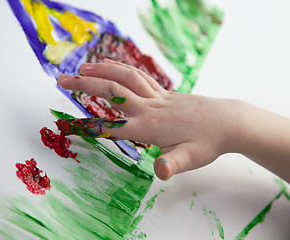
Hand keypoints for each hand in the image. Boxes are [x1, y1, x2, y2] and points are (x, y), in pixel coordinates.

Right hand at [58, 59, 241, 180]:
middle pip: (111, 92)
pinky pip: (139, 77)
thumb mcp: (191, 158)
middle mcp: (149, 108)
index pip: (112, 127)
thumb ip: (173, 163)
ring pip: (125, 78)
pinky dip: (122, 69)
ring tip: (83, 67)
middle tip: (62, 80)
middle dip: (84, 85)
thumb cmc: (208, 142)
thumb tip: (161, 172)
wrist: (227, 121)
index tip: (66, 124)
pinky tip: (112, 67)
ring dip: (101, 70)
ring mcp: (156, 97)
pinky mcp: (163, 92)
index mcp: (150, 127)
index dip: (87, 126)